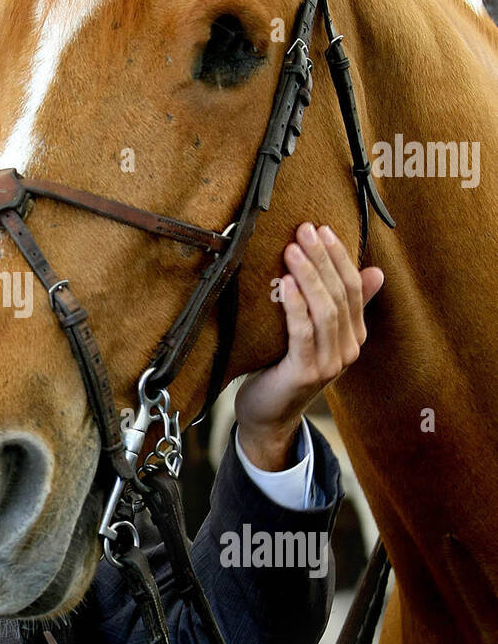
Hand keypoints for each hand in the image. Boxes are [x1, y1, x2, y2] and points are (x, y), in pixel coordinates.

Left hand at [233, 222, 383, 469]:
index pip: (354, 286)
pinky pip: (303, 333)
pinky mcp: (306, 373)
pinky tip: (286, 284)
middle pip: (340, 294)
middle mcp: (348, 349)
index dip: (339, 256)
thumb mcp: (315, 333)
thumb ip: (340, 305)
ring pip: (325, 310)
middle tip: (304, 230)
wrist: (267, 415)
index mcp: (354, 335)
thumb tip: (375, 272)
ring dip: (309, 276)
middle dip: (323, 258)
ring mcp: (329, 363)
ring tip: (292, 249)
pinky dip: (296, 306)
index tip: (322, 229)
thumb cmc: (284, 366)